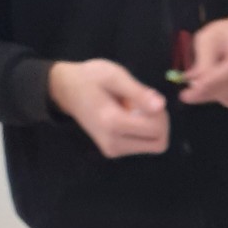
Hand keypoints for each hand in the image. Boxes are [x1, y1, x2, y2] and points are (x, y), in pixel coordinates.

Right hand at [48, 60, 168, 158]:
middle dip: (160, 122)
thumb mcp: (115, 76)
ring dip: (152, 127)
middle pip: (158, 143)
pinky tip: (129, 116)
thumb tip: (161, 105)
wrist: (67, 90)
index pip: (156, 130)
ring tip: (134, 108)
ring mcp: (112, 150)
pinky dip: (143, 131)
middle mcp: (113, 143)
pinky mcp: (113, 151)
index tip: (148, 96)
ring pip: (152, 146)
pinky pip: (142, 145)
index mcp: (113, 123)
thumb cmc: (90, 78)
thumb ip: (139, 92)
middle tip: (145, 103)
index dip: (161, 113)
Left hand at [178, 16, 227, 108]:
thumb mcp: (207, 38)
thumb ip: (202, 60)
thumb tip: (195, 83)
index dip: (211, 83)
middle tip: (187, 95)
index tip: (188, 93)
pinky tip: (219, 86)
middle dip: (207, 93)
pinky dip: (223, 97)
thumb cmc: (224, 35)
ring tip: (204, 84)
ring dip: (214, 95)